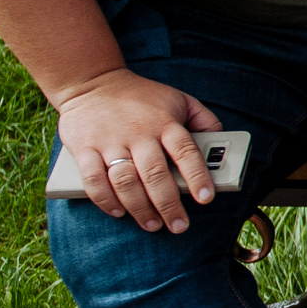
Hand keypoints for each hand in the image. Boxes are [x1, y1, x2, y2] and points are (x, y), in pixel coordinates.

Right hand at [55, 68, 222, 233]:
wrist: (92, 81)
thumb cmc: (141, 97)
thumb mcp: (178, 99)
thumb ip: (202, 119)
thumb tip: (222, 141)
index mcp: (165, 122)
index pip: (185, 151)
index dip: (197, 176)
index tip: (206, 198)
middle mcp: (138, 133)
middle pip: (155, 174)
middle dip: (169, 204)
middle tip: (179, 226)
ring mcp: (109, 141)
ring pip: (125, 181)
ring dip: (140, 208)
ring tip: (152, 225)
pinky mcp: (84, 148)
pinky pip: (93, 180)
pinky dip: (105, 200)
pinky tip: (119, 212)